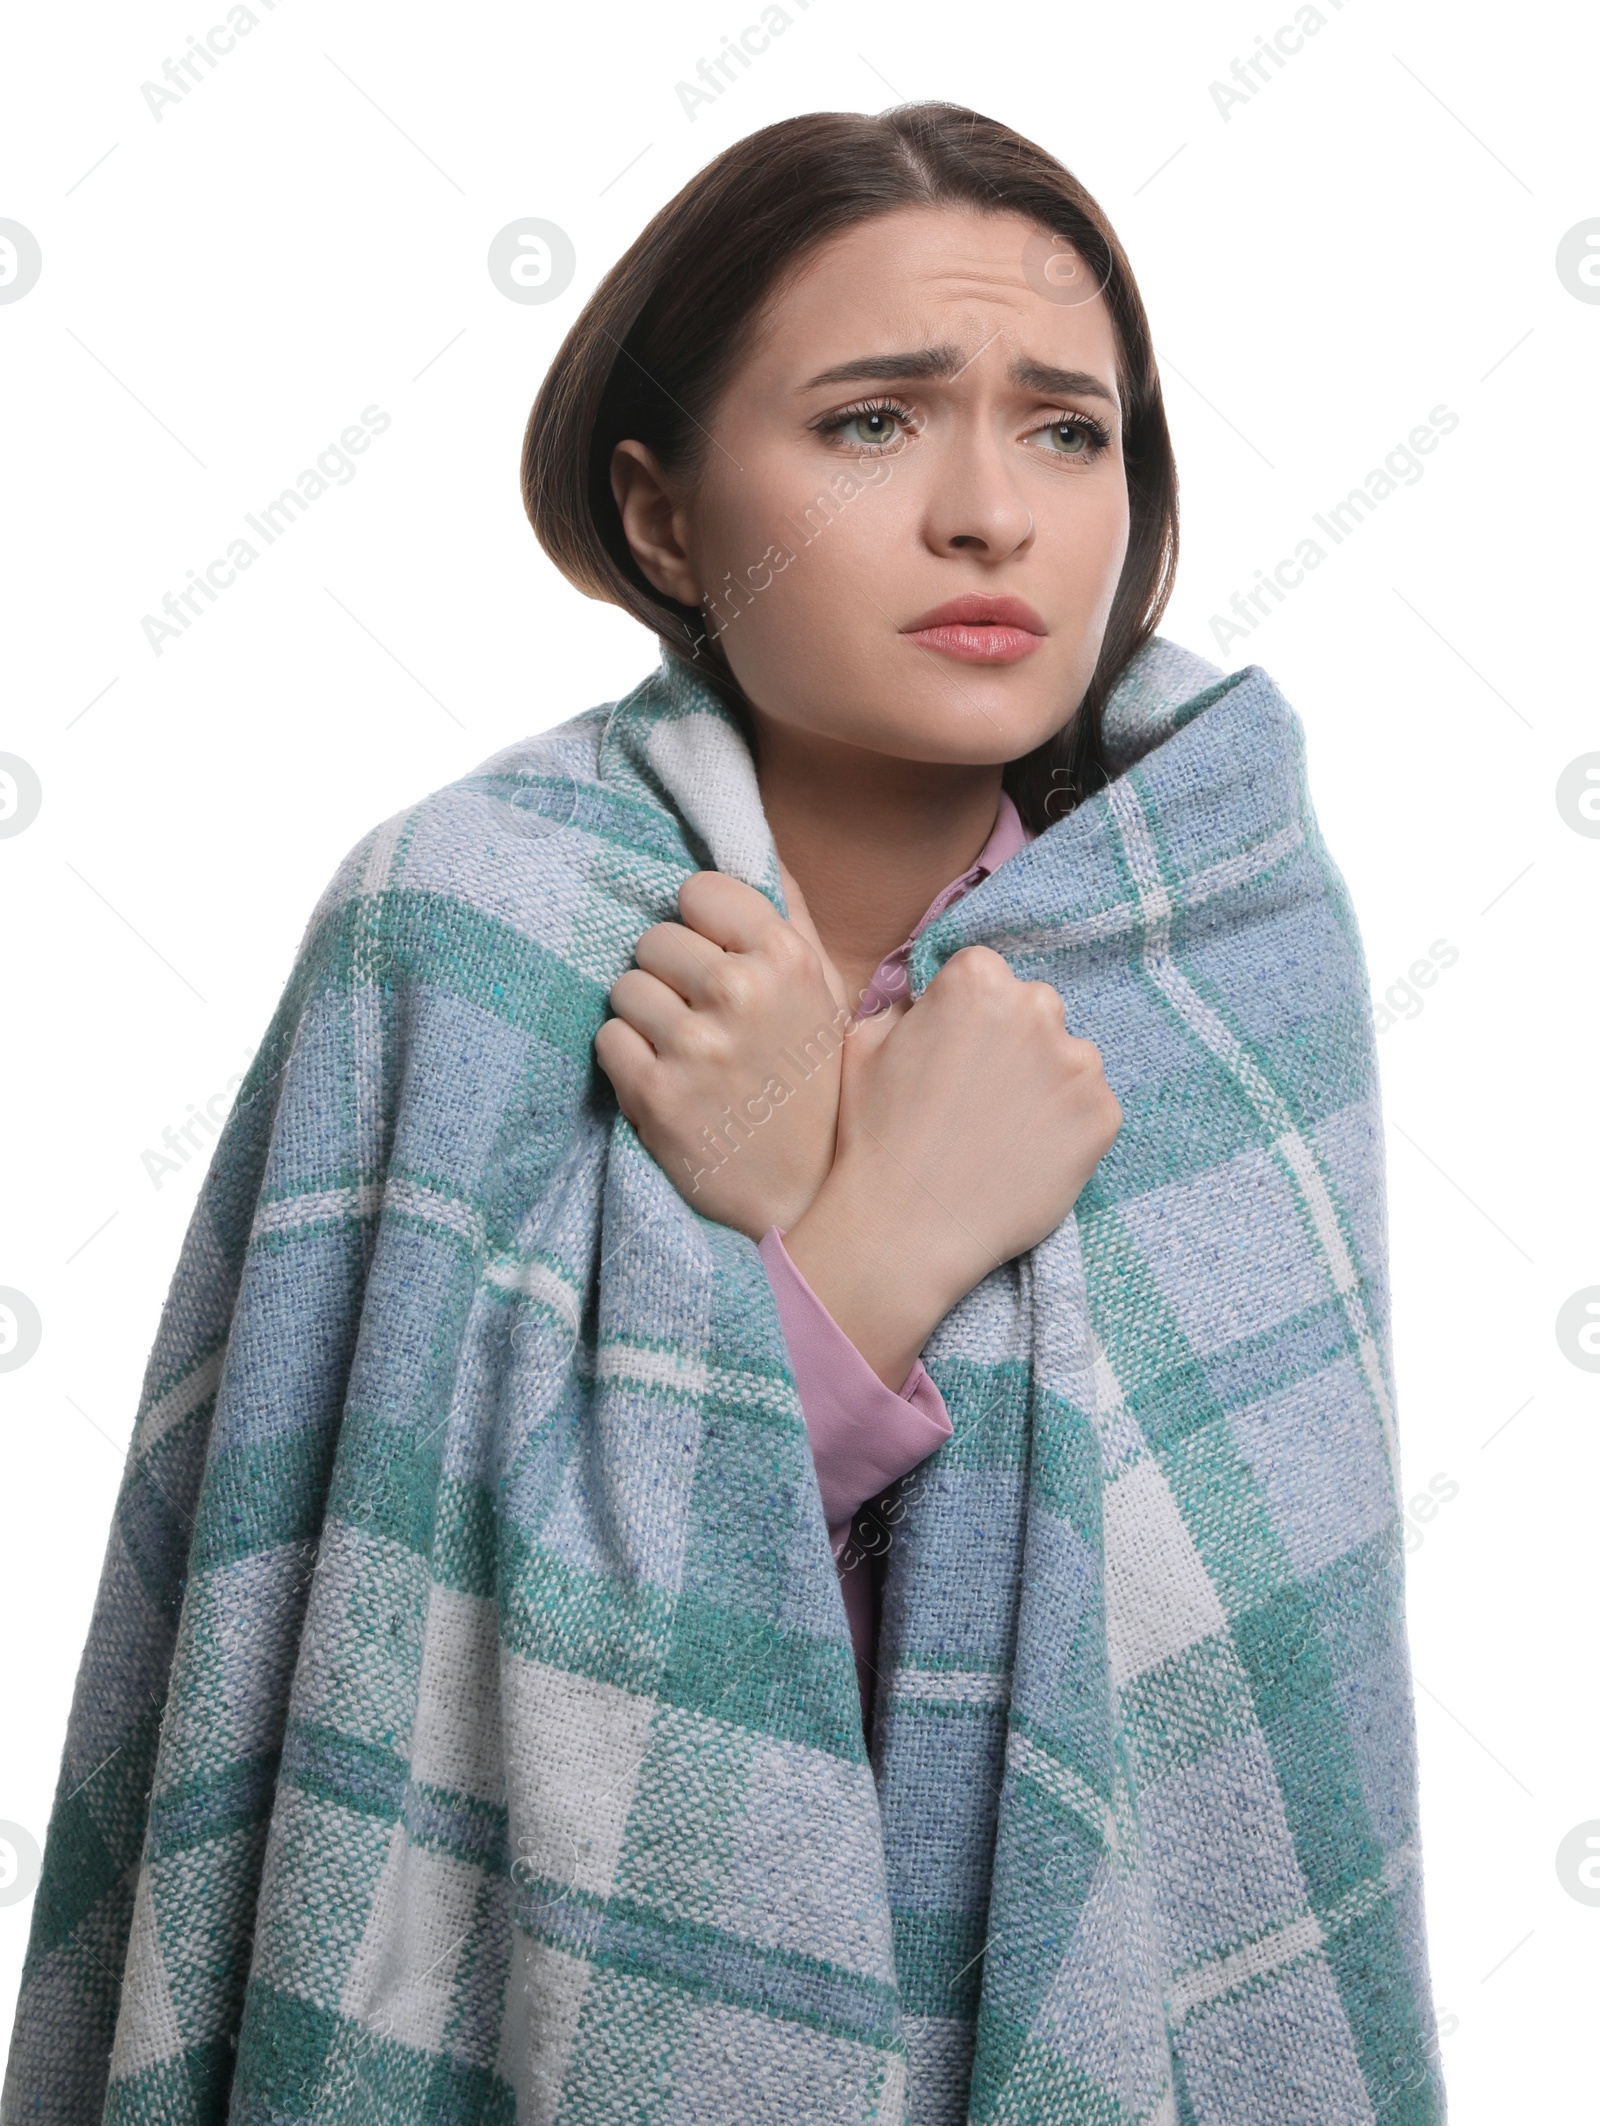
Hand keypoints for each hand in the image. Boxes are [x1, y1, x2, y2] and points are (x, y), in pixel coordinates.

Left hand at [594, 866, 852, 1240]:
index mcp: (786, 958)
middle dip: (670, 974)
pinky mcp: (653, 1092)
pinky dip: (627, 1058)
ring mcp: (695, 1045)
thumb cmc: (808, 1083)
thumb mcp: (824, 997)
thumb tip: (750, 844)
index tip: (716, 959)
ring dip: (646, 1017)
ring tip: (685, 1050)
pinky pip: (608, 1038)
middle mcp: (741, 993)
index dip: (700, 925)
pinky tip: (666, 1079)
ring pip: (625, 986)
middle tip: (701, 1016)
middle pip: (655, 938)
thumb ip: (789, 918)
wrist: (798, 1193)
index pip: (697, 891)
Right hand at [783, 945, 1121, 1385]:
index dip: (964, 1014)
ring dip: (1043, 1083)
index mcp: (977, 980)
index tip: (952, 1052)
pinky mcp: (1104, 1116)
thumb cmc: (874, 1134)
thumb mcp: (862, 1044)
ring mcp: (1078, 1063)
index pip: (984, 974)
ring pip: (1067, 1058)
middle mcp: (1037, 1008)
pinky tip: (1024, 1155)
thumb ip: (904, 1006)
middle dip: (1011, 1040)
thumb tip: (926, 1003)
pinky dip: (1065, 1127)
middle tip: (977, 1096)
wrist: (906, 1228)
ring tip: (1000, 1132)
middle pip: (1033, 1009)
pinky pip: (1090, 1108)